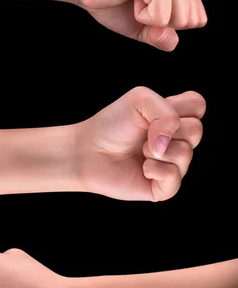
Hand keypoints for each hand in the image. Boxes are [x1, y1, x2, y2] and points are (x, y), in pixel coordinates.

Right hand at [74, 0, 206, 49]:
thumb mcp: (145, 27)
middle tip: (136, 3)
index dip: (168, 24)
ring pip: (180, 20)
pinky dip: (142, 17)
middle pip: (191, 21)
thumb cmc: (112, 2)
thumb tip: (169, 39)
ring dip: (151, 19)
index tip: (144, 7)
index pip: (197, 19)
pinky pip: (162, 18)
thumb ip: (164, 37)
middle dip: (161, 23)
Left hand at [76, 87, 204, 200]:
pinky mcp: (164, 187)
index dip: (181, 106)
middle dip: (167, 128)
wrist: (89, 149)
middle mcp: (177, 141)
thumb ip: (166, 113)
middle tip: (145, 133)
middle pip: (196, 130)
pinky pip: (174, 177)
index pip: (198, 105)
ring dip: (155, 149)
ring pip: (186, 154)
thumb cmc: (113, 123)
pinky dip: (154, 169)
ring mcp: (172, 165)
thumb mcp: (140, 100)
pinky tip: (142, 168)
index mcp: (174, 117)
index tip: (155, 110)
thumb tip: (168, 144)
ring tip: (140, 151)